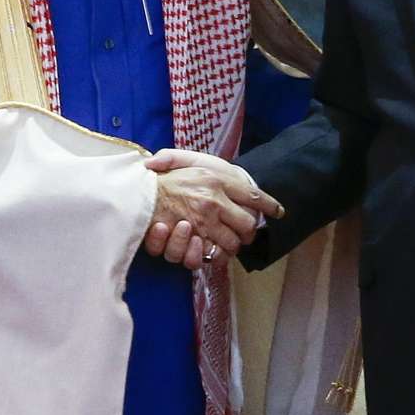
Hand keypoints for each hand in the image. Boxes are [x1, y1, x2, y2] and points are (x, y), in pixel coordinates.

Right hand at [141, 149, 283, 267]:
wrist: (135, 192)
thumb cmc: (162, 175)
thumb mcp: (186, 159)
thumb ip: (219, 167)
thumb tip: (228, 178)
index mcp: (218, 179)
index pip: (255, 195)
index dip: (270, 205)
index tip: (279, 212)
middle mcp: (214, 200)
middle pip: (248, 225)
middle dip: (247, 233)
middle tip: (242, 234)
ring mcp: (203, 221)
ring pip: (231, 244)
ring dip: (230, 246)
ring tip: (223, 243)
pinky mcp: (191, 239)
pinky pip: (211, 254)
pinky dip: (212, 255)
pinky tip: (207, 249)